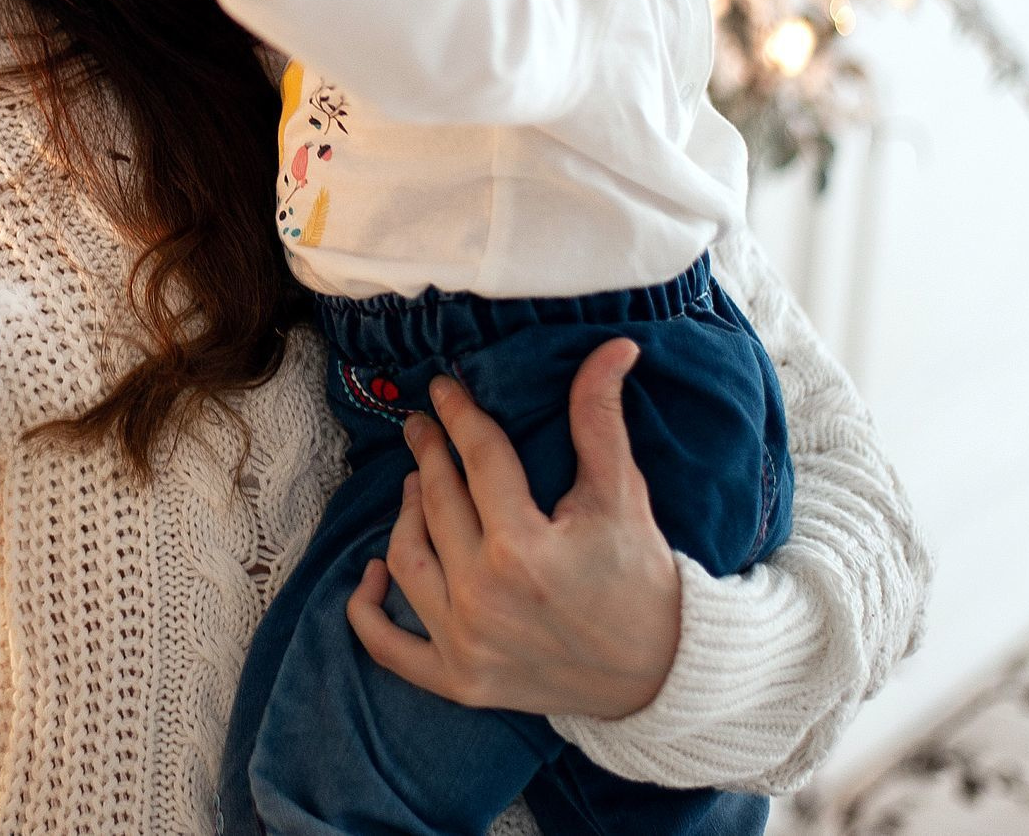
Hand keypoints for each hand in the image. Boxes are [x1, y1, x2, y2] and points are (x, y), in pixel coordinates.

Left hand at [345, 339, 682, 719]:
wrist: (660, 674)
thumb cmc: (642, 579)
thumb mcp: (623, 495)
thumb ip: (600, 419)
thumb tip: (613, 346)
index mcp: (523, 548)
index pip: (477, 461)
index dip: (459, 416)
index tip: (442, 389)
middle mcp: (484, 598)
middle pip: (436, 504)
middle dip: (429, 455)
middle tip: (424, 427)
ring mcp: (466, 644)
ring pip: (407, 559)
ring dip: (404, 515)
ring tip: (416, 484)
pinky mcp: (459, 681)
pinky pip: (388, 647)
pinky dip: (368, 612)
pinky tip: (371, 572)